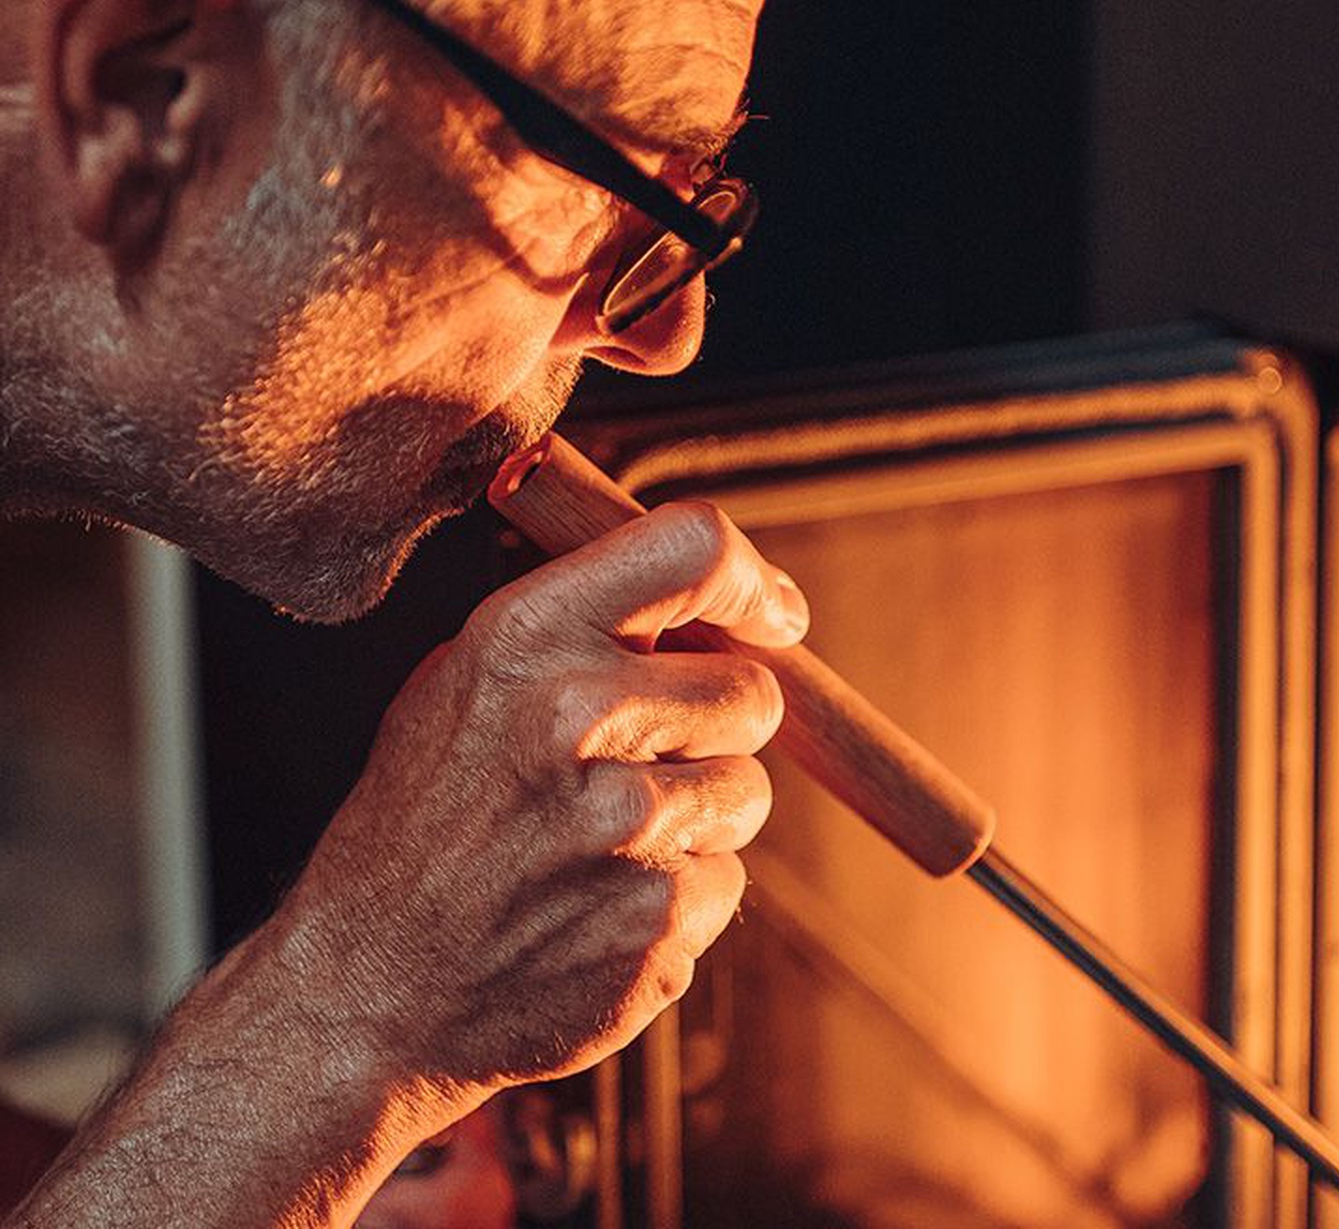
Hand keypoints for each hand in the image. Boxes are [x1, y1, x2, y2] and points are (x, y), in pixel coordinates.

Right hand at [277, 500, 808, 1099]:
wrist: (363, 991)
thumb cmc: (422, 821)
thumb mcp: (463, 680)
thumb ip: (583, 627)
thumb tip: (723, 601)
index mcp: (524, 636)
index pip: (695, 549)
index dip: (751, 580)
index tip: (773, 617)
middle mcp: (578, 715)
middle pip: (752, 689)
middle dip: (718, 724)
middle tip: (644, 761)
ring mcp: (623, 827)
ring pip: (748, 790)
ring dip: (699, 816)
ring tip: (601, 845)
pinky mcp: (657, 922)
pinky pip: (726, 881)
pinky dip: (678, 895)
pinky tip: (597, 909)